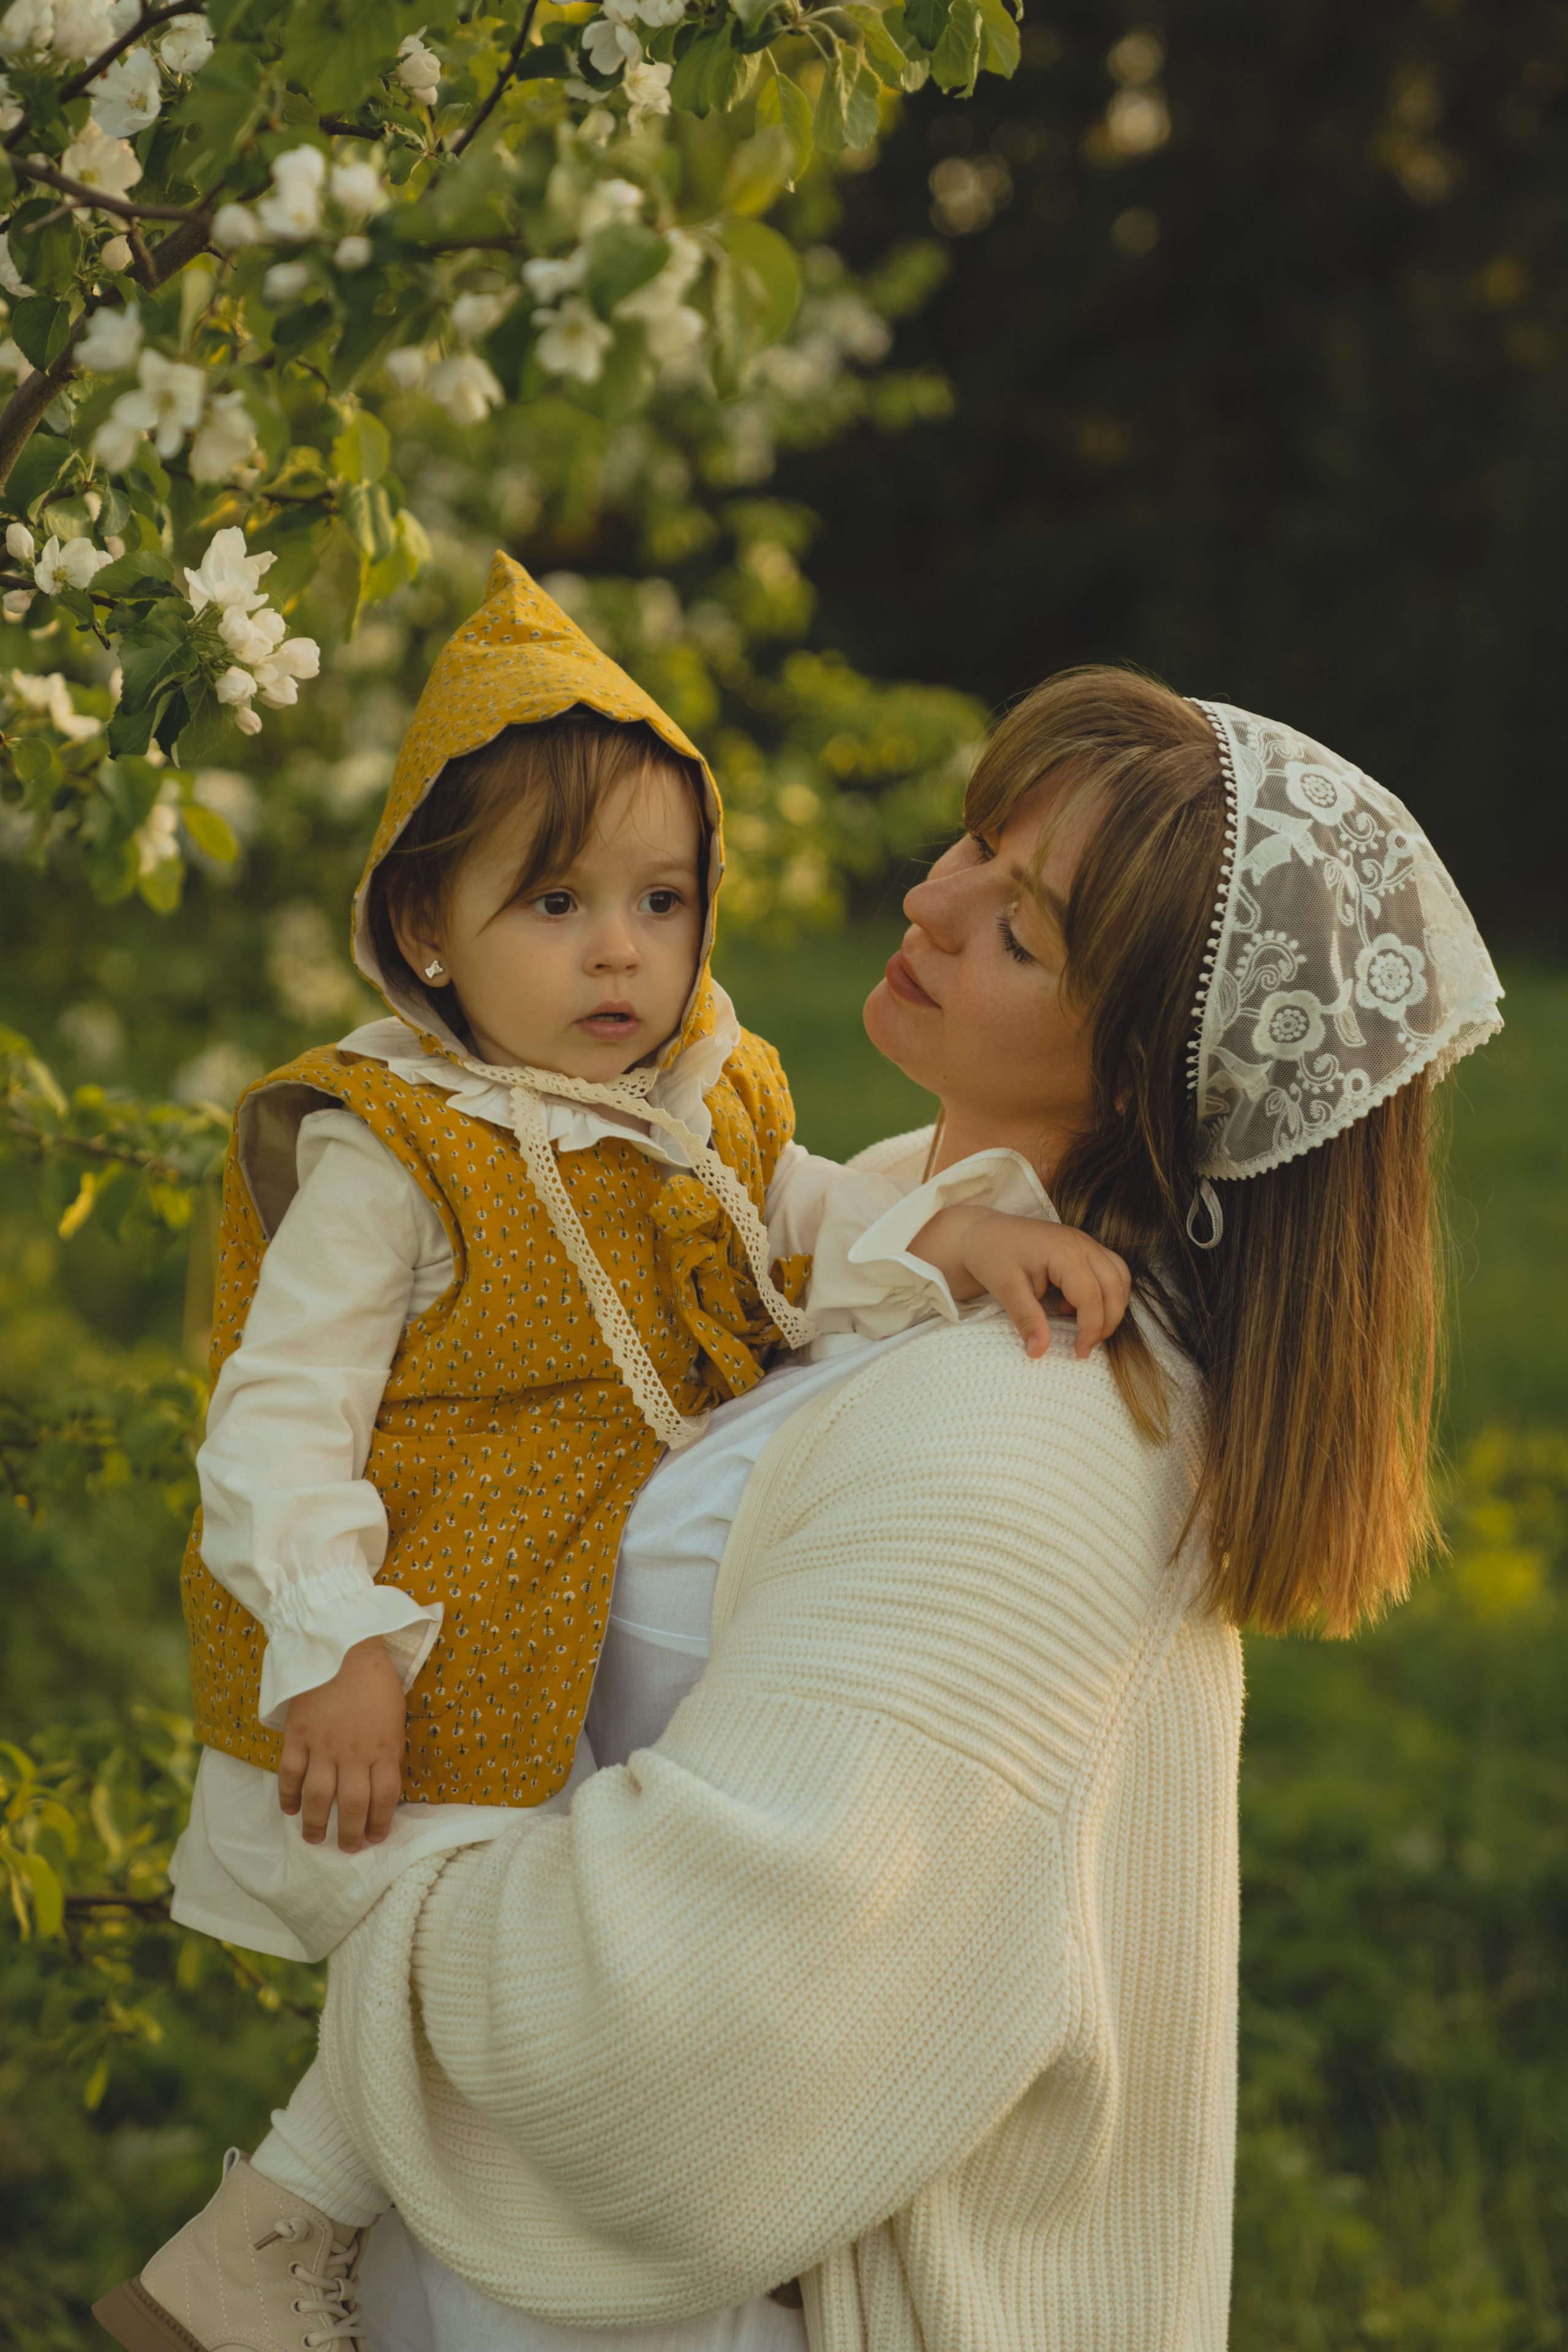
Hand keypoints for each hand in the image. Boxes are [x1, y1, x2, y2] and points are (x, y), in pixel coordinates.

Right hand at [277, 1637, 406, 1851]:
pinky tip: (289, 1809)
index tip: (375, 1838)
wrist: (343, 1645)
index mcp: (385, 1748)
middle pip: (351, 1806)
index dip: (380, 1823)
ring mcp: (323, 1746)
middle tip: (346, 1849)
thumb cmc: (377, 1678)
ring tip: (314, 1838)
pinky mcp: (298, 1736)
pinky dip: (287, 1795)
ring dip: (315, 1823)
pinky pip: (290, 1774)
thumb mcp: (395, 1715)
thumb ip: (389, 1750)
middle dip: (349, 1834)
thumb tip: (384, 1782)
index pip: (384, 1798)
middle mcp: (354, 1754)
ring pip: (318, 1797)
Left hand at [911, 1204, 1132, 1361]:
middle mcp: (1081, 1243)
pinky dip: (1106, 1293)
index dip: (1091, 1328)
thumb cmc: (992, 1256)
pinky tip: (1074, 1308)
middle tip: (1087, 1345)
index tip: (1079, 1352)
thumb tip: (1038, 1352)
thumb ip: (1027, 1319)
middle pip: (1115, 1286)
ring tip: (1088, 1329)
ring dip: (1113, 1305)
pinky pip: (1111, 1270)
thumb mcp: (1006, 1289)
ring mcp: (1085, 1243)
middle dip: (1108, 1320)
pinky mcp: (1082, 1248)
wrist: (982, 1233)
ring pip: (1120, 1276)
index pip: (1092, 1296)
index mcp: (1064, 1251)